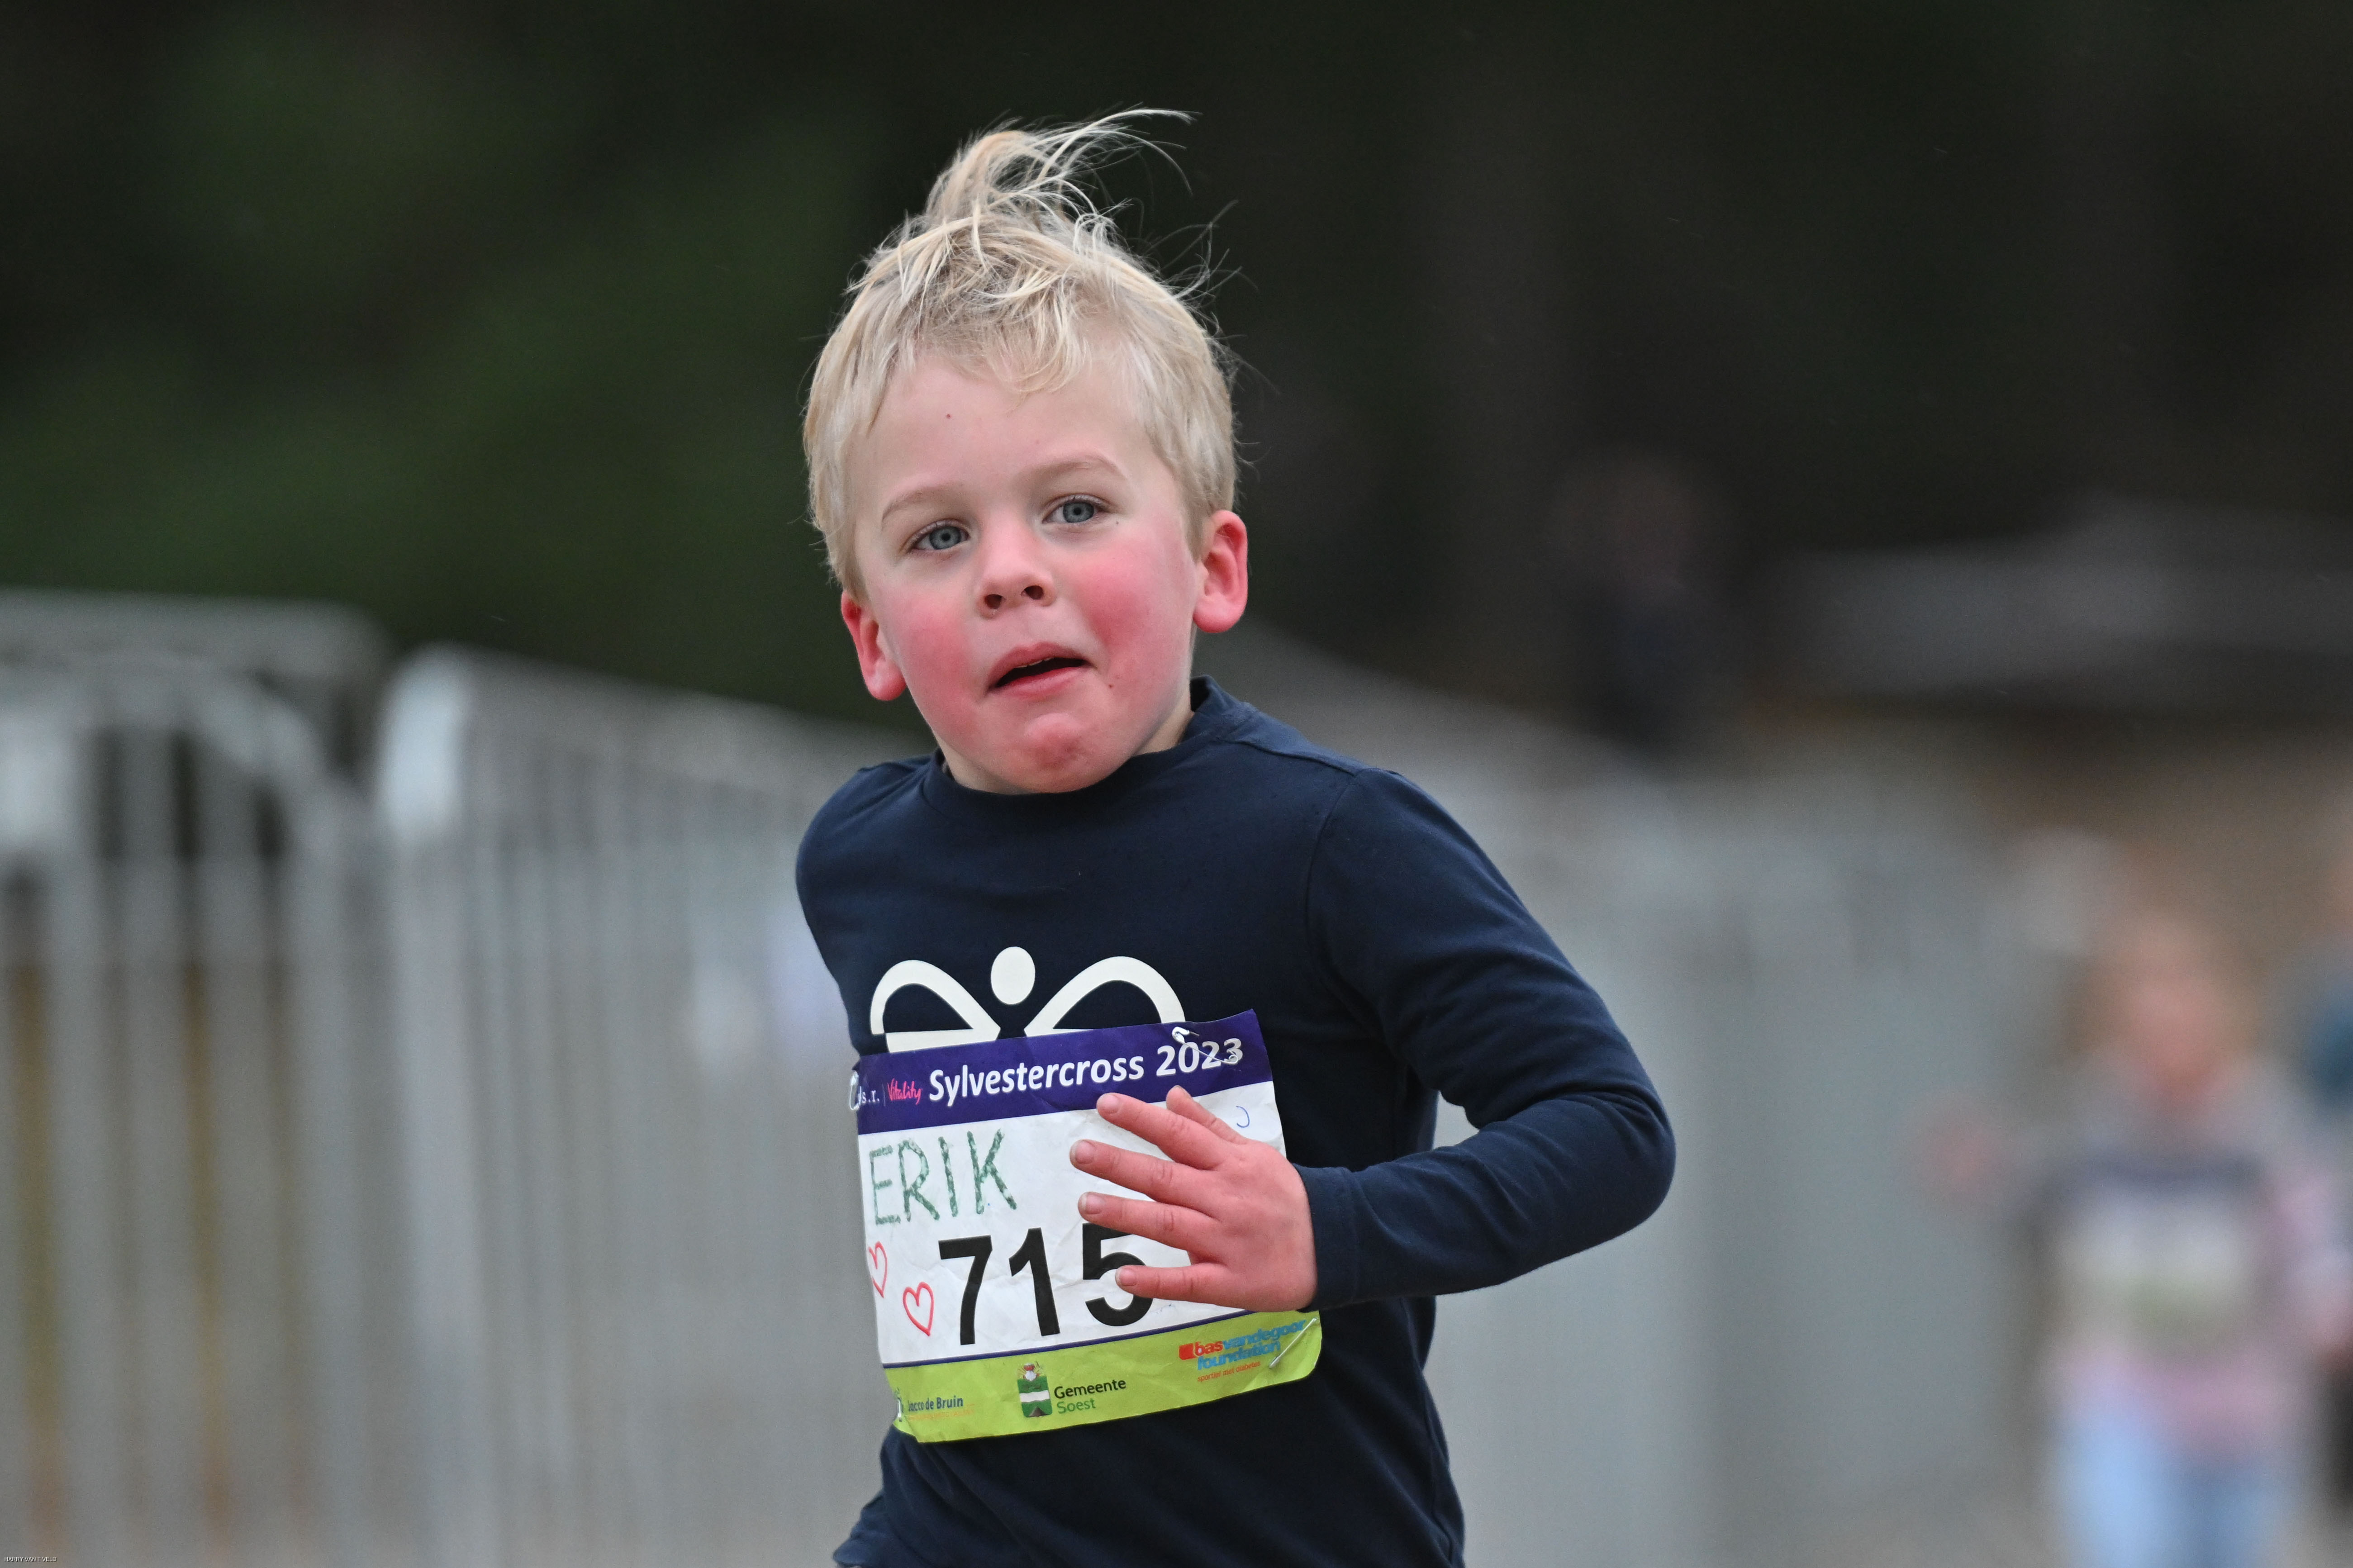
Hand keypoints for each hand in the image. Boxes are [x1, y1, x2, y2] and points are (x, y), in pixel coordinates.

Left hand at [1068, 1086, 1316, 1311]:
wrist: (1334, 1244)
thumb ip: (1208, 1128)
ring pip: (1170, 1225)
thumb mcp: (1253, 1153)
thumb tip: (1170, 1095)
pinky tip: (1122, 1276)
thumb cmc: (1283, 1196)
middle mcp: (1225, 1198)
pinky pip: (1188, 1282)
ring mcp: (1226, 1241)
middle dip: (1120, 1164)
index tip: (1105, 1103)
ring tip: (1086, 1203)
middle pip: (1166, 1178)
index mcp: (1231, 1164)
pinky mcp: (1230, 1282)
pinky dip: (1155, 1281)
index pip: (1179, 1135)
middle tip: (1079, 1152)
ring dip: (1126, 1214)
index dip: (1142, 1119)